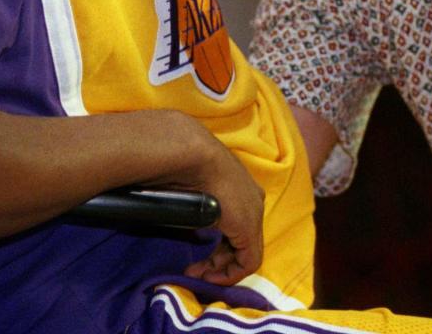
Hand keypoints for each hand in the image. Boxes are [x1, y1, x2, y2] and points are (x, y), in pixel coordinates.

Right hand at [184, 141, 264, 284]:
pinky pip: (248, 261)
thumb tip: (177, 210)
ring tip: (199, 276)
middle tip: (195, 271)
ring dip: (222, 269)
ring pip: (245, 253)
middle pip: (240, 241)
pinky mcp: (249, 228)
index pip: (235, 226)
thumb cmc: (184, 165)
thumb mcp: (191, 188)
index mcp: (240, 189)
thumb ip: (194, 205)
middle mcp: (252, 201)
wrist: (193, 155)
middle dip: (218, 260)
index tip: (196, 257)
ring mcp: (253, 214)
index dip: (218, 248)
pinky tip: (211, 277)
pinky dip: (230, 273)